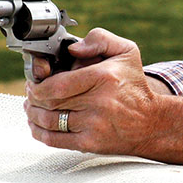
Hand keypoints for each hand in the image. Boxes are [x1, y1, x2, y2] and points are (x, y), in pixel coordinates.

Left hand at [24, 28, 159, 154]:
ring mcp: (93, 125)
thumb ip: (99, 39)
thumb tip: (73, 49)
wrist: (152, 122)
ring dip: (33, 114)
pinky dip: (39, 133)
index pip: (58, 84)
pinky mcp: (90, 144)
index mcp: (103, 77)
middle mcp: (98, 102)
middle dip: (33, 97)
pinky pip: (54, 140)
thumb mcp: (126, 52)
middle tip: (31, 93)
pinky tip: (36, 125)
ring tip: (31, 107)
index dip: (38, 85)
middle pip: (49, 102)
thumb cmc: (135, 85)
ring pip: (48, 121)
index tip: (35, 83)